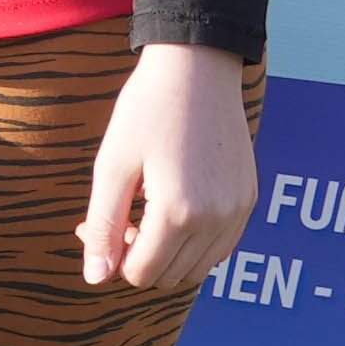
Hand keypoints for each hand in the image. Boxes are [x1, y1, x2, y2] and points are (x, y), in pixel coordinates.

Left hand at [79, 41, 256, 294]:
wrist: (197, 66)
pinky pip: (221, 247)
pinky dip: (194, 243)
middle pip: (170, 276)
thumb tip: (96, 278)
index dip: (113, 256)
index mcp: (180, 212)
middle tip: (120, 214)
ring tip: (146, 210)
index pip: (141, 273)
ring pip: (198, 269)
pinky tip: (174, 208)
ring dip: (167, 253)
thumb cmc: (147, 109)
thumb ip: (104, 227)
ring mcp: (238, 210)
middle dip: (138, 256)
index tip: (99, 221)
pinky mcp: (248, 199)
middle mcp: (217, 219)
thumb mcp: (113, 165)